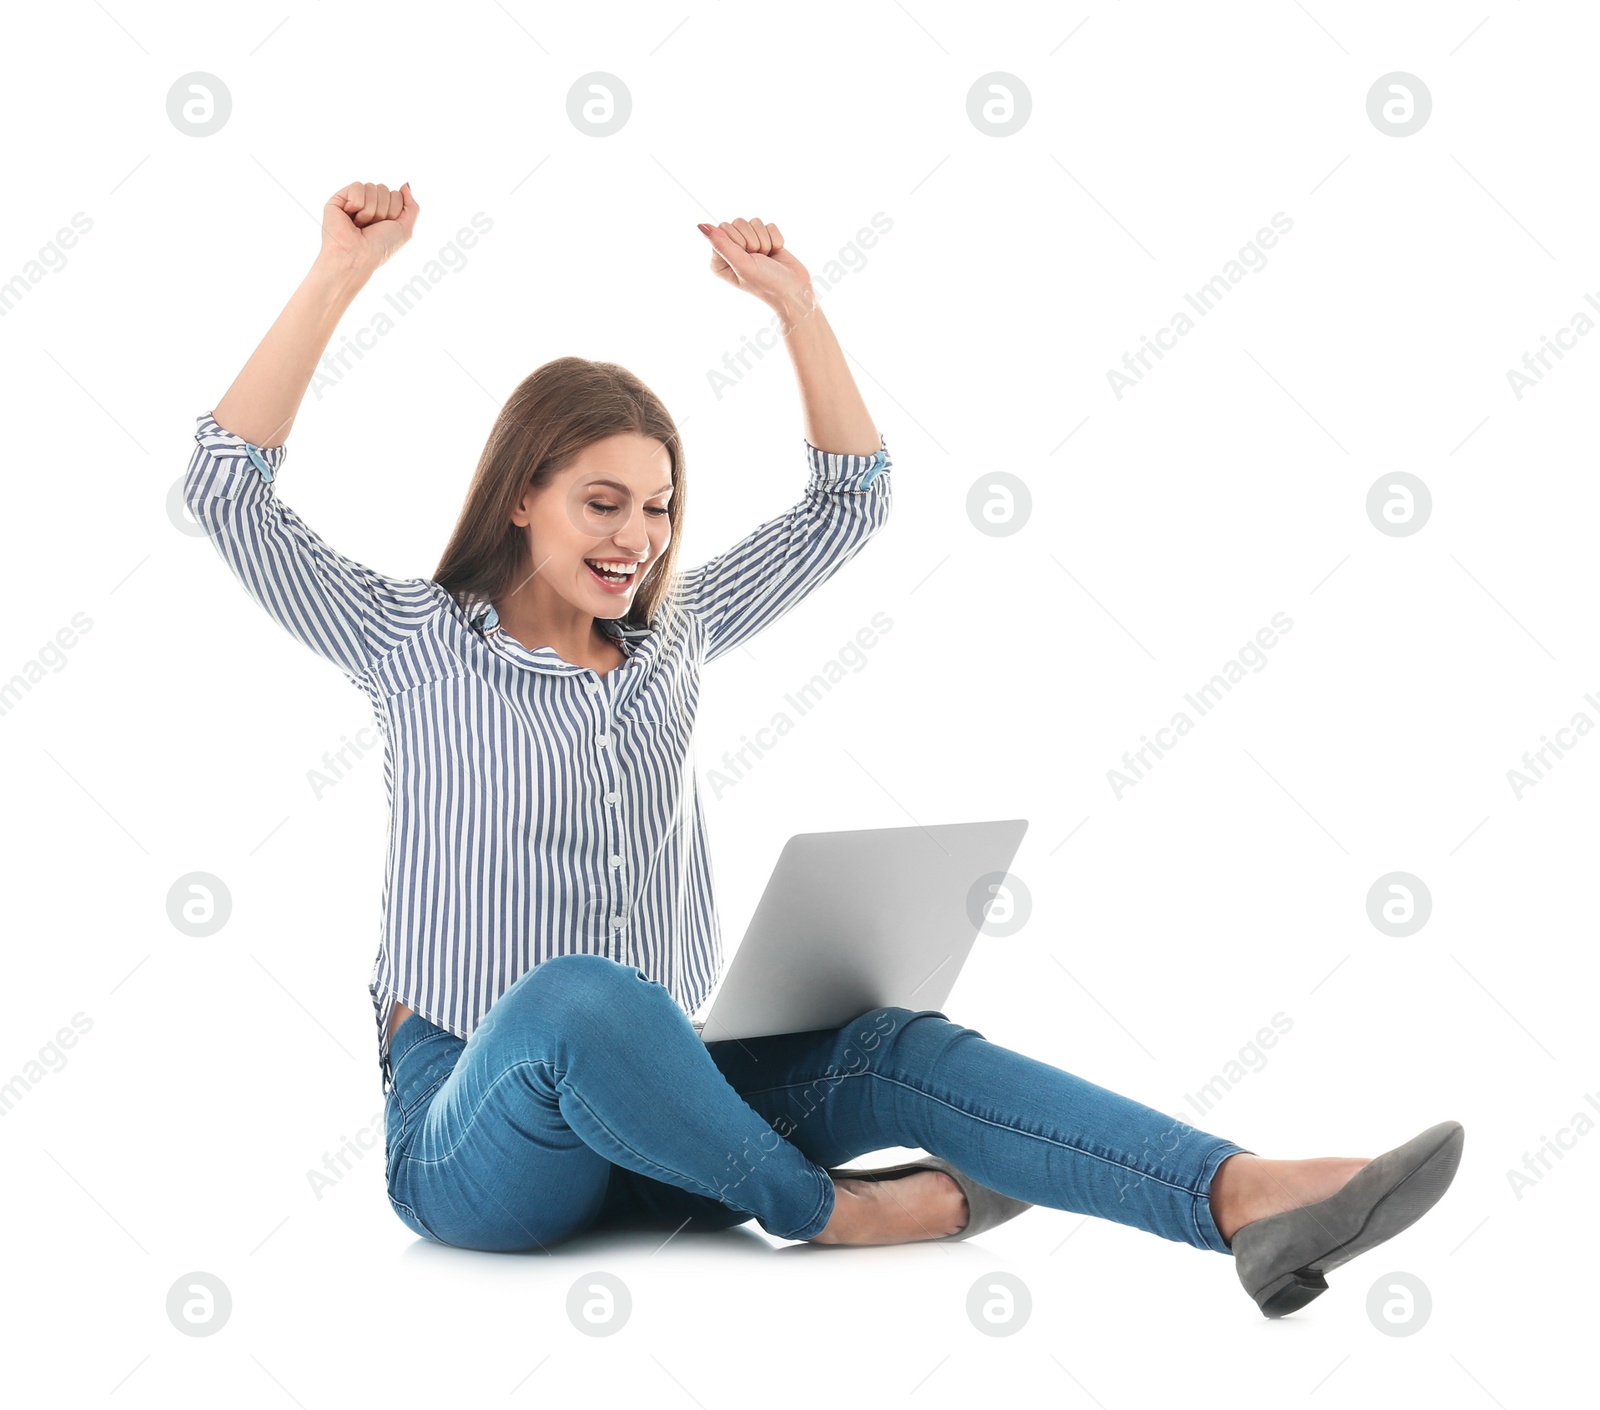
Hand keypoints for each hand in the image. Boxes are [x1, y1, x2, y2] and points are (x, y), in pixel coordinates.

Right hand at [321, 181, 418, 274]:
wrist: (358, 256)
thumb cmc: (380, 248)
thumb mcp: (405, 229)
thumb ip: (412, 207)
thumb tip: (405, 185)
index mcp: (383, 211)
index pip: (396, 195)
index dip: (394, 212)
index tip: (384, 227)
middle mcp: (369, 205)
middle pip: (385, 189)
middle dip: (383, 210)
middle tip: (371, 226)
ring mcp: (353, 201)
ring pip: (372, 187)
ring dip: (371, 210)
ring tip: (360, 224)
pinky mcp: (339, 198)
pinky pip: (357, 186)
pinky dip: (358, 204)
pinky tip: (351, 217)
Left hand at [698, 217, 813, 316]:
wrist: (794, 290)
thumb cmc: (766, 283)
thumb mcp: (741, 264)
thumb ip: (721, 244)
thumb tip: (701, 225)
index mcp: (719, 259)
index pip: (723, 228)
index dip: (738, 240)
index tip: (746, 257)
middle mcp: (732, 250)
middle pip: (738, 222)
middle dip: (753, 240)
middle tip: (758, 259)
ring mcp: (749, 244)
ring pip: (754, 222)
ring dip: (764, 240)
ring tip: (767, 258)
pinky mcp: (765, 239)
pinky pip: (768, 225)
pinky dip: (775, 239)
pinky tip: (775, 253)